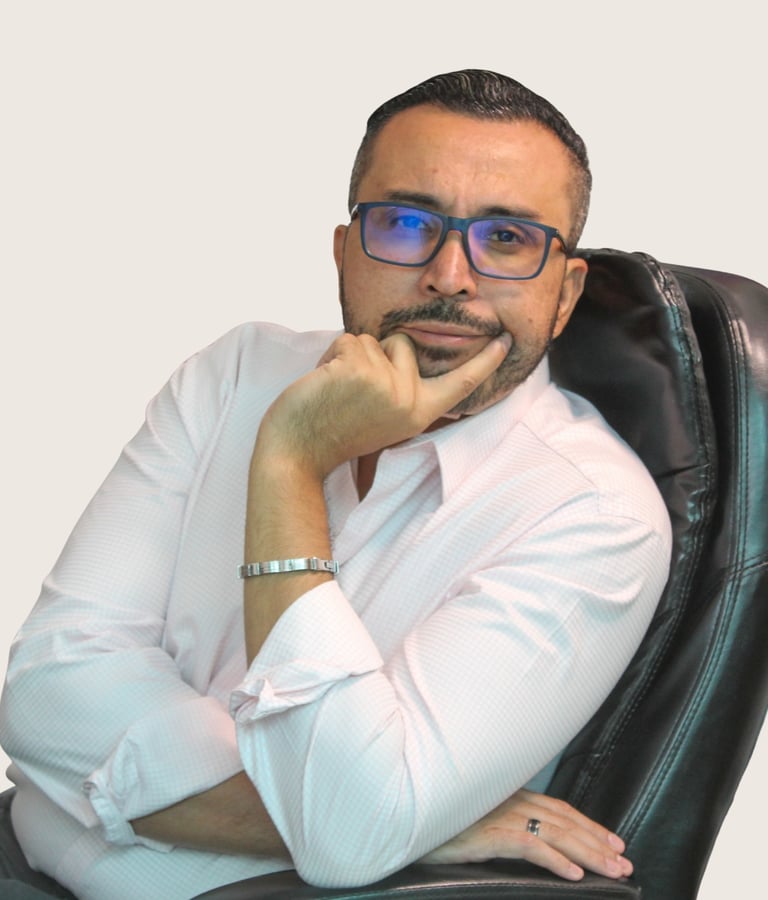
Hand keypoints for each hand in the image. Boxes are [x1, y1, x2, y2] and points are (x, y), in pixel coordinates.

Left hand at [255, 330, 510, 477]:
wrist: (298, 451)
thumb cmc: (335, 431)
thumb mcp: (384, 417)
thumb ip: (401, 390)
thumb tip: (404, 348)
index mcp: (419, 413)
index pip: (459, 385)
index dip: (484, 363)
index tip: (505, 342)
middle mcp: (409, 400)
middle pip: (403, 344)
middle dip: (375, 355)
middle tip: (354, 392)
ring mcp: (386, 385)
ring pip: (372, 340)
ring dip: (348, 357)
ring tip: (336, 390)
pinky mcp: (359, 371)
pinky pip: (348, 340)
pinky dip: (330, 355)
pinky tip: (324, 384)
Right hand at [419, 789, 632, 881]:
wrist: (404, 815)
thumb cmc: (438, 818)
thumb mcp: (477, 817)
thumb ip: (504, 822)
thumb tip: (533, 838)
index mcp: (509, 794)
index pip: (559, 809)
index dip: (589, 825)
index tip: (614, 841)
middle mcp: (510, 800)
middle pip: (565, 821)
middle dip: (599, 843)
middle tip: (625, 863)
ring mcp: (499, 815)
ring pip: (556, 834)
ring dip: (589, 854)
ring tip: (613, 872)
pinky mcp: (487, 832)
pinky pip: (530, 846)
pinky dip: (555, 861)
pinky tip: (574, 876)